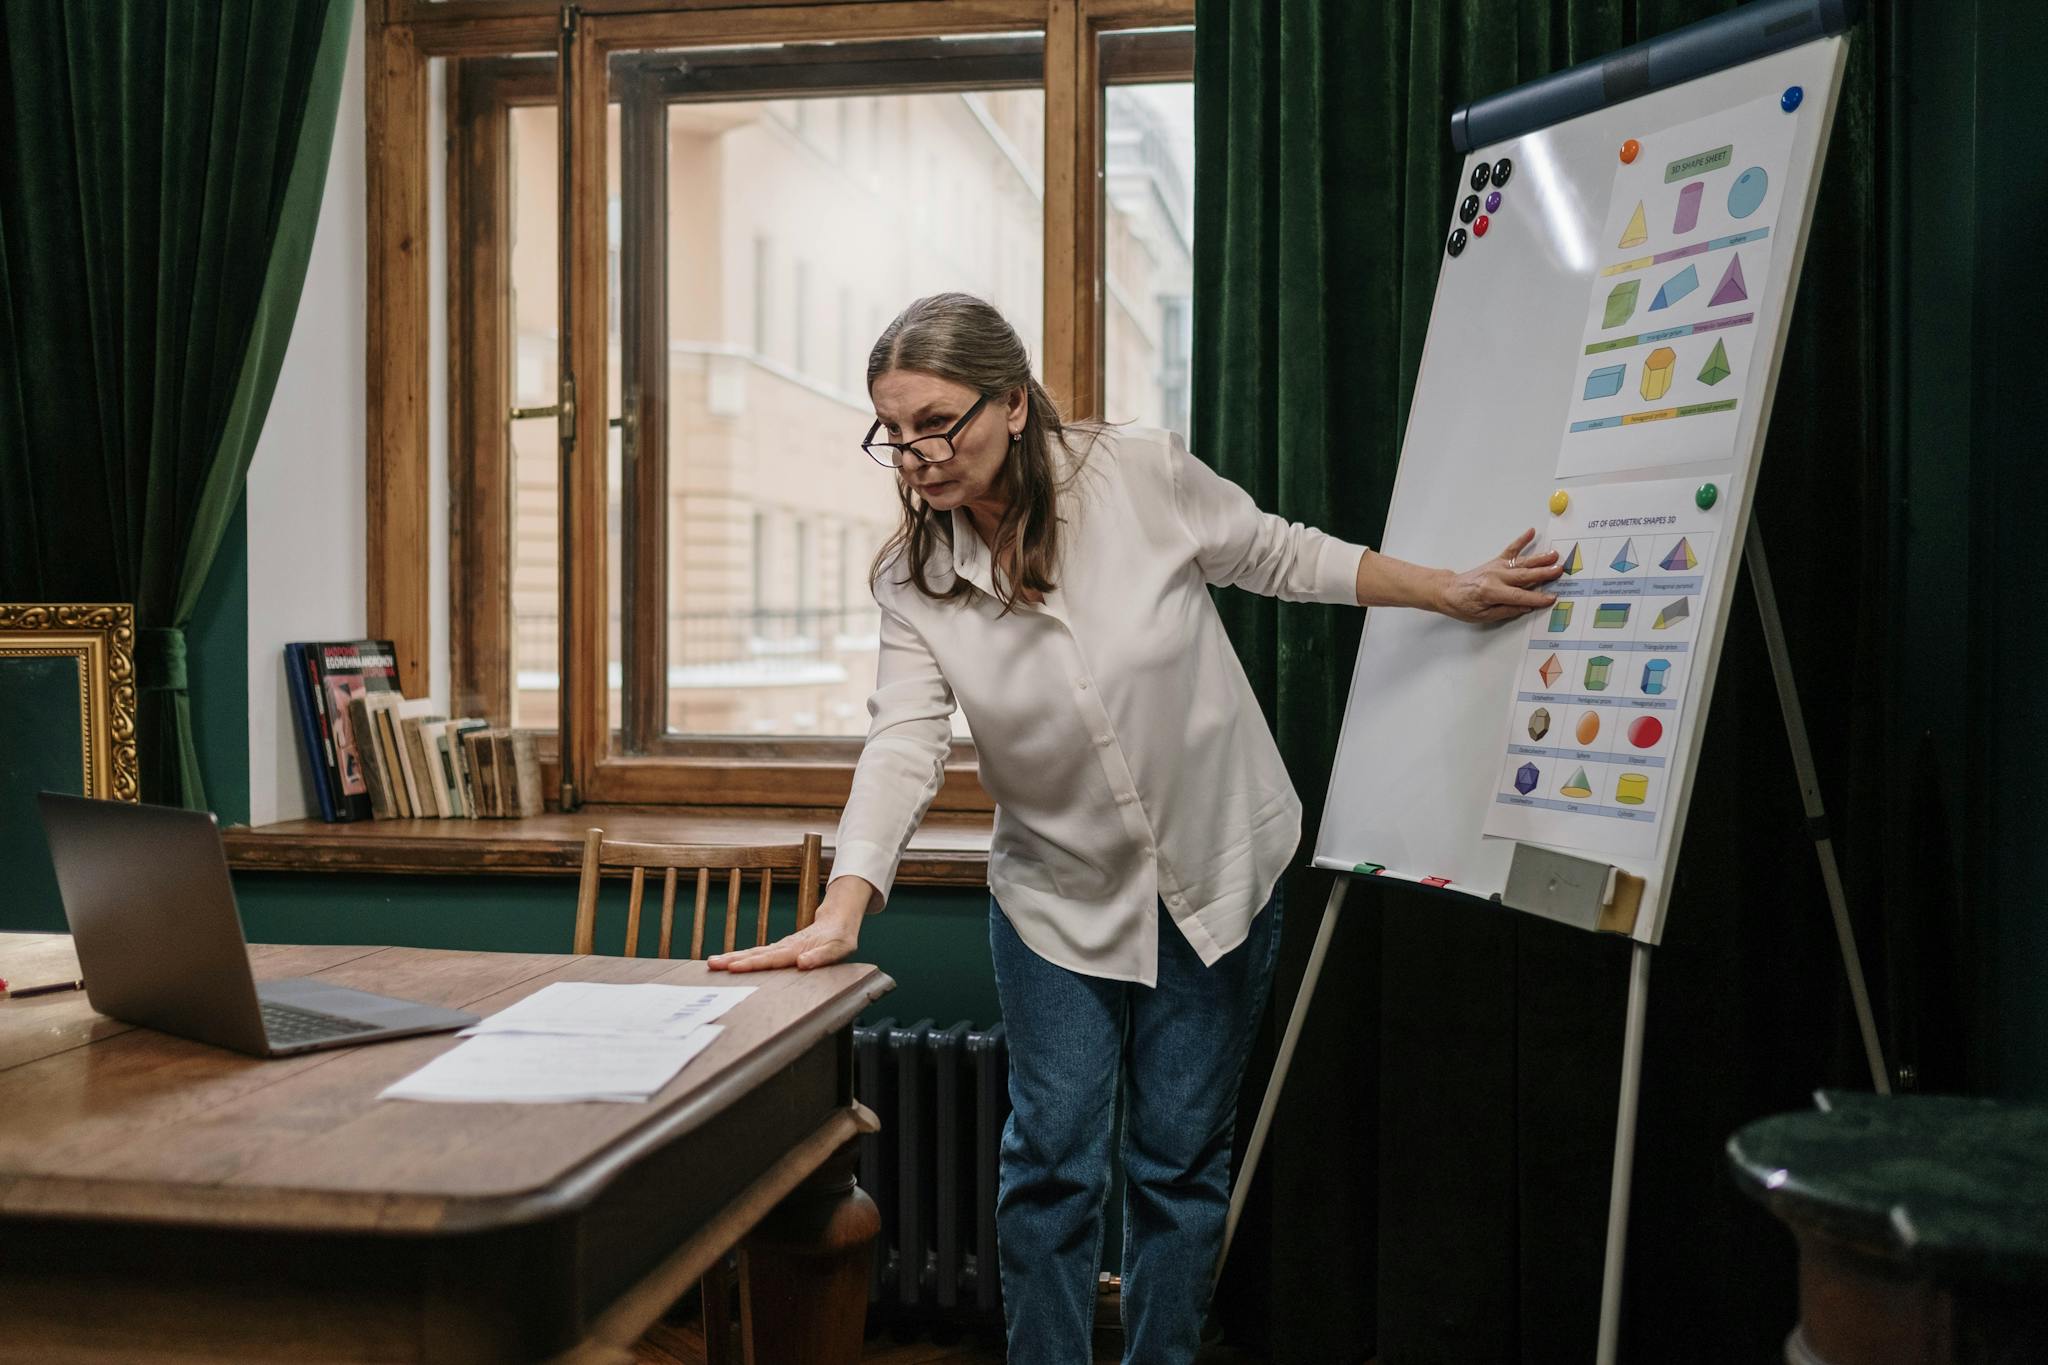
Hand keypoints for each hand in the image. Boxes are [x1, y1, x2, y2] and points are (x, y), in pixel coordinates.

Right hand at [707, 879, 870, 972]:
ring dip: (733, 957)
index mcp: (796, 950)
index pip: (771, 959)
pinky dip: (741, 958)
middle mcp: (785, 947)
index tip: (733, 967)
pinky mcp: (780, 949)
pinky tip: (729, 962)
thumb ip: (820, 957)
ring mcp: (780, 947)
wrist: (838, 921)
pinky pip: (757, 954)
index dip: (752, 964)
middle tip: (712, 964)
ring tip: (713, 962)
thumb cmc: (839, 939)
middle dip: (733, 959)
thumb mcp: (837, 949)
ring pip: (753, 952)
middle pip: (755, 954)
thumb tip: (802, 963)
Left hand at [1438, 530, 1561, 623]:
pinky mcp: (1495, 561)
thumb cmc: (1464, 606)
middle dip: (1544, 573)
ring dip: (1539, 559)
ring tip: (1554, 555)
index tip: (1552, 598)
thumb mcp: (1483, 616)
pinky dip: (1521, 540)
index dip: (1537, 598)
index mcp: (1492, 592)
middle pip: (1524, 576)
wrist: (1448, 590)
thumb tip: (1527, 607)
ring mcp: (1496, 567)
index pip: (1520, 596)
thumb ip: (1506, 611)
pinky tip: (1531, 532)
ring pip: (1522, 562)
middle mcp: (1496, 577)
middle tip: (1560, 570)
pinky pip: (1510, 549)